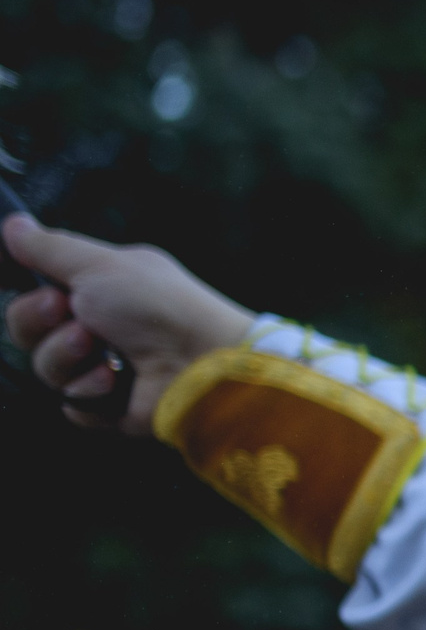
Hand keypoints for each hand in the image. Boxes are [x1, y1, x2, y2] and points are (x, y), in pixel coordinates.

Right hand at [3, 214, 253, 434]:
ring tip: (105, 352)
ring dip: (68, 358)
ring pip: (46, 369)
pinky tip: (116, 382)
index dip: (30, 298)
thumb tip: (13, 223)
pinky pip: (71, 404)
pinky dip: (89, 393)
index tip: (48, 293)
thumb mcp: (100, 264)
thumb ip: (51, 247)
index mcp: (98, 288)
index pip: (35, 295)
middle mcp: (98, 326)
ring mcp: (103, 367)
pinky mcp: (110, 406)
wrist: (202, 362)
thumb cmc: (159, 306)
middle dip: (43, 325)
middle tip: (76, 317)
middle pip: (29, 332)